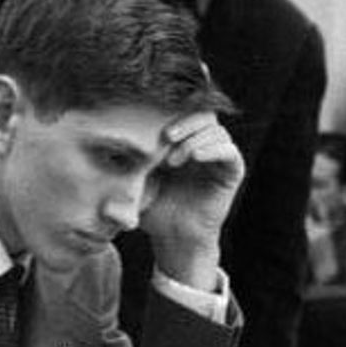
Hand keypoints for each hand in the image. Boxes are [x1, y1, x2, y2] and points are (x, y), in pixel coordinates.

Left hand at [141, 111, 244, 290]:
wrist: (172, 236)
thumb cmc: (153, 207)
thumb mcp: (138, 175)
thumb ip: (134, 152)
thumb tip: (114, 127)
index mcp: (183, 140)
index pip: (184, 110)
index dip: (172, 111)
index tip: (152, 125)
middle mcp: (203, 144)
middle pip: (203, 113)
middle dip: (184, 122)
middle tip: (165, 137)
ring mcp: (218, 157)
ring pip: (216, 129)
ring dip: (195, 138)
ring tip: (175, 160)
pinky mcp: (231, 172)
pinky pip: (230, 152)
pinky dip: (215, 149)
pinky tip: (196, 157)